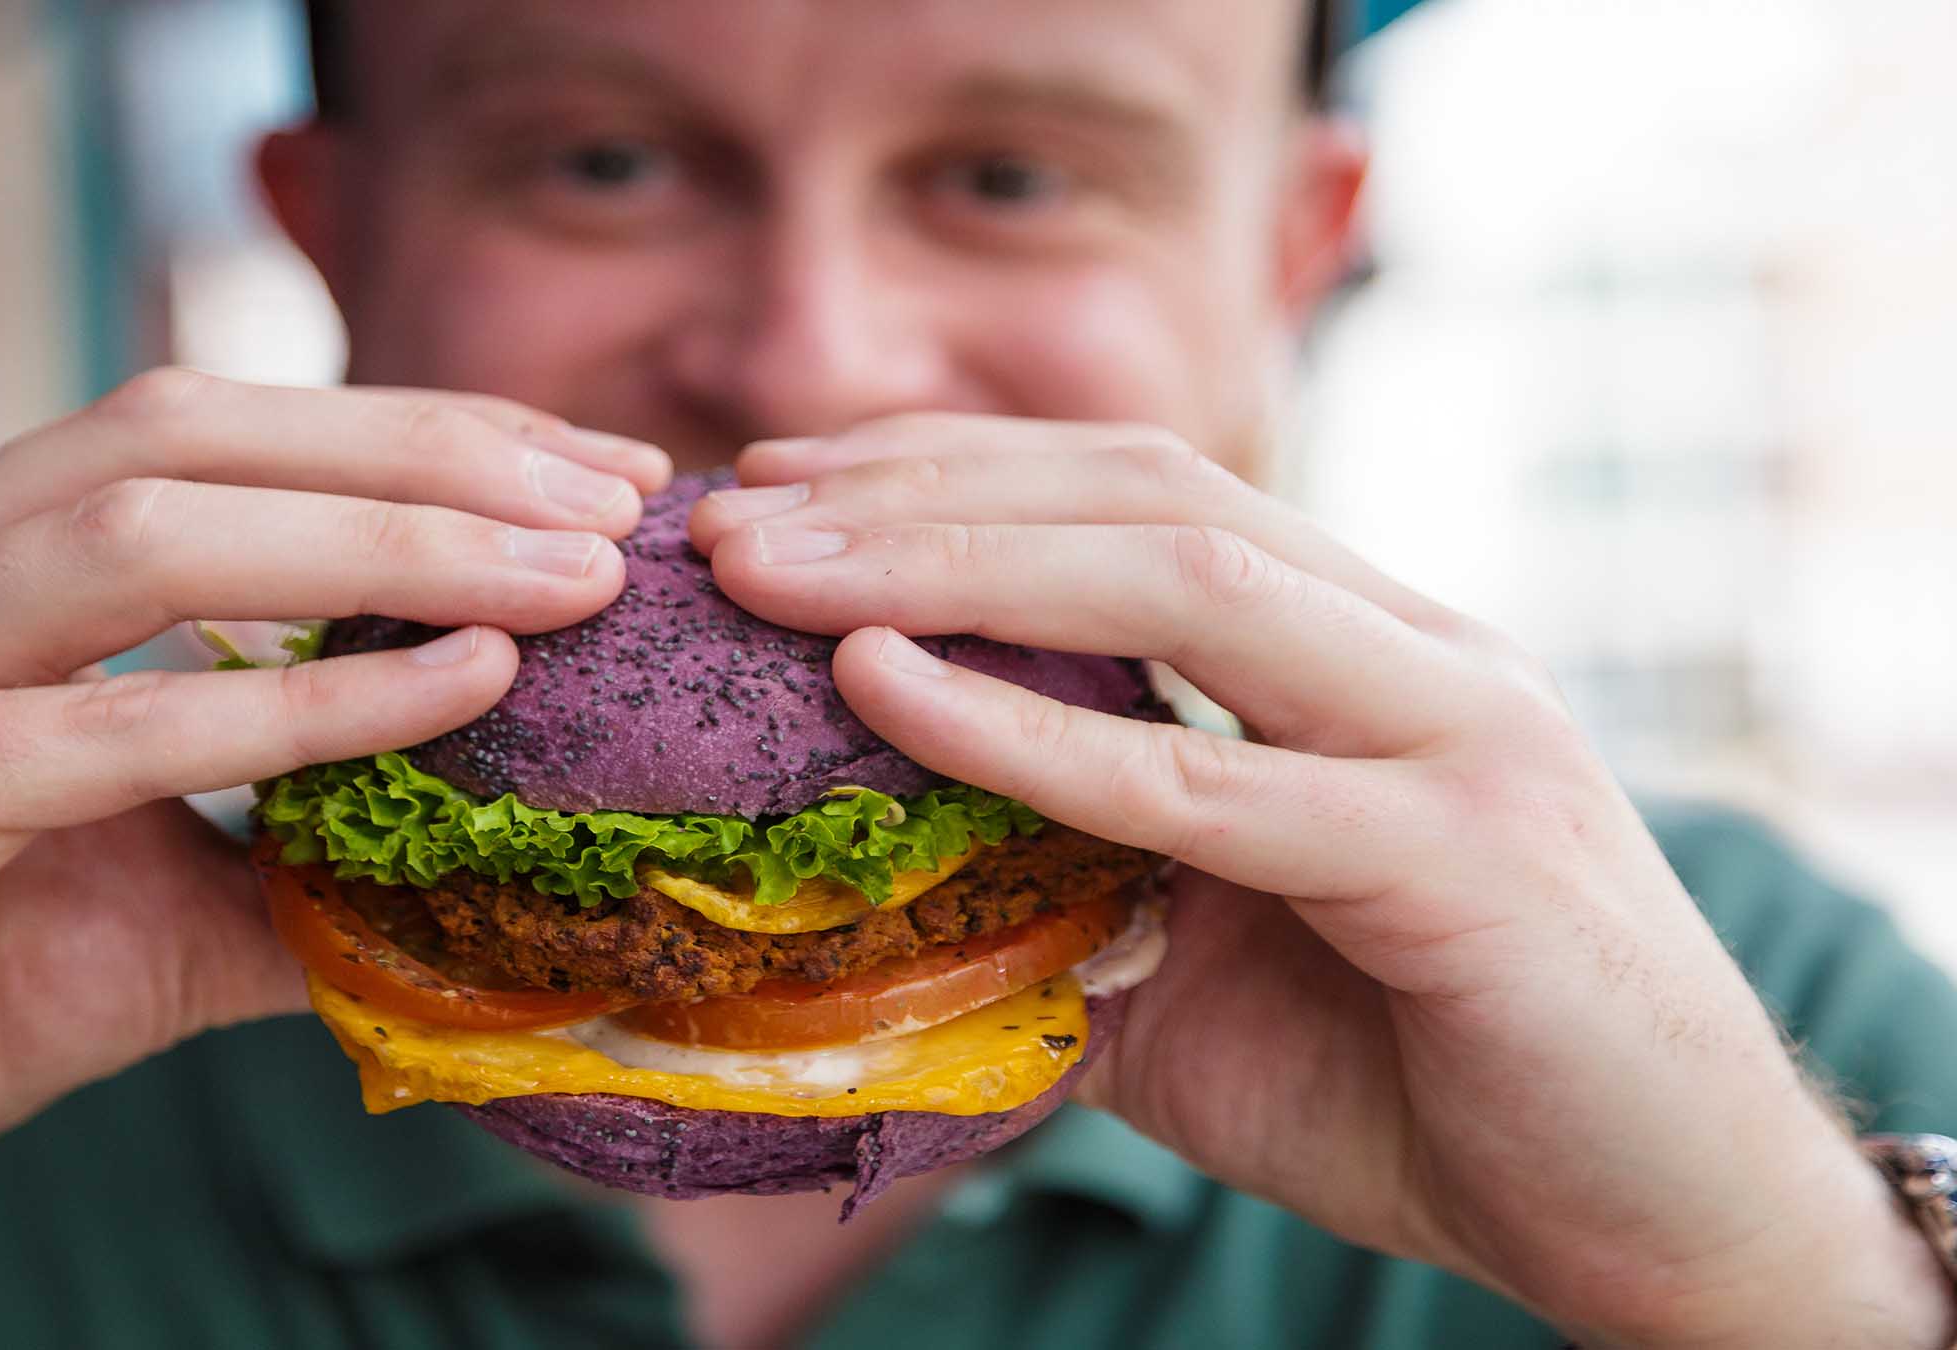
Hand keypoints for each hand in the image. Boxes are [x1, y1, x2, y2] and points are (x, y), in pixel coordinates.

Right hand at [0, 371, 667, 1341]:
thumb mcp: (151, 906)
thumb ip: (299, 854)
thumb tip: (492, 857)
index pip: (216, 431)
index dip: (411, 429)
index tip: (586, 471)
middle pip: (193, 430)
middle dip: (425, 447)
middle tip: (614, 498)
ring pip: (151, 532)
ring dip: (389, 538)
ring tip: (571, 573)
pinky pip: (114, 720)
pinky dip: (303, 699)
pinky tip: (459, 683)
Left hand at [692, 415, 1953, 1348]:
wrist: (1664, 1221)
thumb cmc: (1434, 1088)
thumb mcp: (1213, 975)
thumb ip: (1077, 900)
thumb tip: (886, 897)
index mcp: (1366, 647)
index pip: (1141, 489)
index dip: (954, 466)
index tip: (783, 476)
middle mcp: (1416, 651)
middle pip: (1146, 494)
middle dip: (920, 486)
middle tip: (728, 510)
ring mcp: (1454, 736)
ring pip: (1183, 581)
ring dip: (948, 559)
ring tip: (769, 570)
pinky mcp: (1462, 860)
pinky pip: (1213, 780)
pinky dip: (1033, 731)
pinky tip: (883, 687)